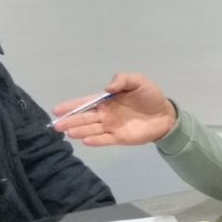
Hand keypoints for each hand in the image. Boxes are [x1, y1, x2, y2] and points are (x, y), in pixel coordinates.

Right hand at [53, 73, 177, 145]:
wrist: (165, 115)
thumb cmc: (149, 96)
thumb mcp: (138, 81)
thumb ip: (122, 80)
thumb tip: (107, 88)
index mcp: (107, 100)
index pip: (86, 102)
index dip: (72, 106)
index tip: (57, 110)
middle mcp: (105, 114)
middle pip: (85, 118)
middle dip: (70, 121)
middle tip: (56, 125)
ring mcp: (111, 127)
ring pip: (92, 129)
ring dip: (80, 131)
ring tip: (67, 133)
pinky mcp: (119, 138)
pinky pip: (105, 139)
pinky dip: (96, 141)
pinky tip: (86, 141)